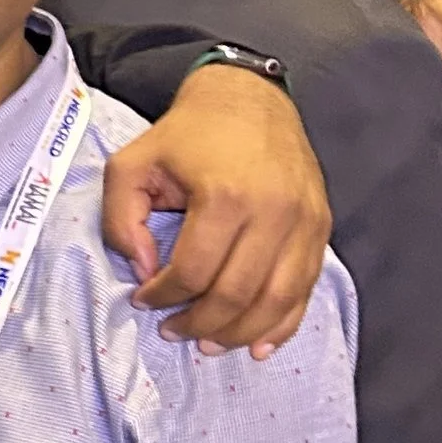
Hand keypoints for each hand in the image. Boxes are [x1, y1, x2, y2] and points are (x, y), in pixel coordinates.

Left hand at [100, 65, 330, 355]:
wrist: (250, 98)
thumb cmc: (187, 134)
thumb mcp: (132, 165)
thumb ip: (121, 221)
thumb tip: (143, 271)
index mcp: (225, 196)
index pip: (192, 272)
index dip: (163, 297)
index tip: (145, 301)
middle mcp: (273, 212)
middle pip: (236, 295)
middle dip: (198, 324)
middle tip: (173, 331)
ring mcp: (304, 222)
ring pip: (276, 302)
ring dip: (239, 334)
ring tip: (208, 344)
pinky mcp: (320, 227)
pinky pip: (305, 290)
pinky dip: (282, 325)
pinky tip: (257, 344)